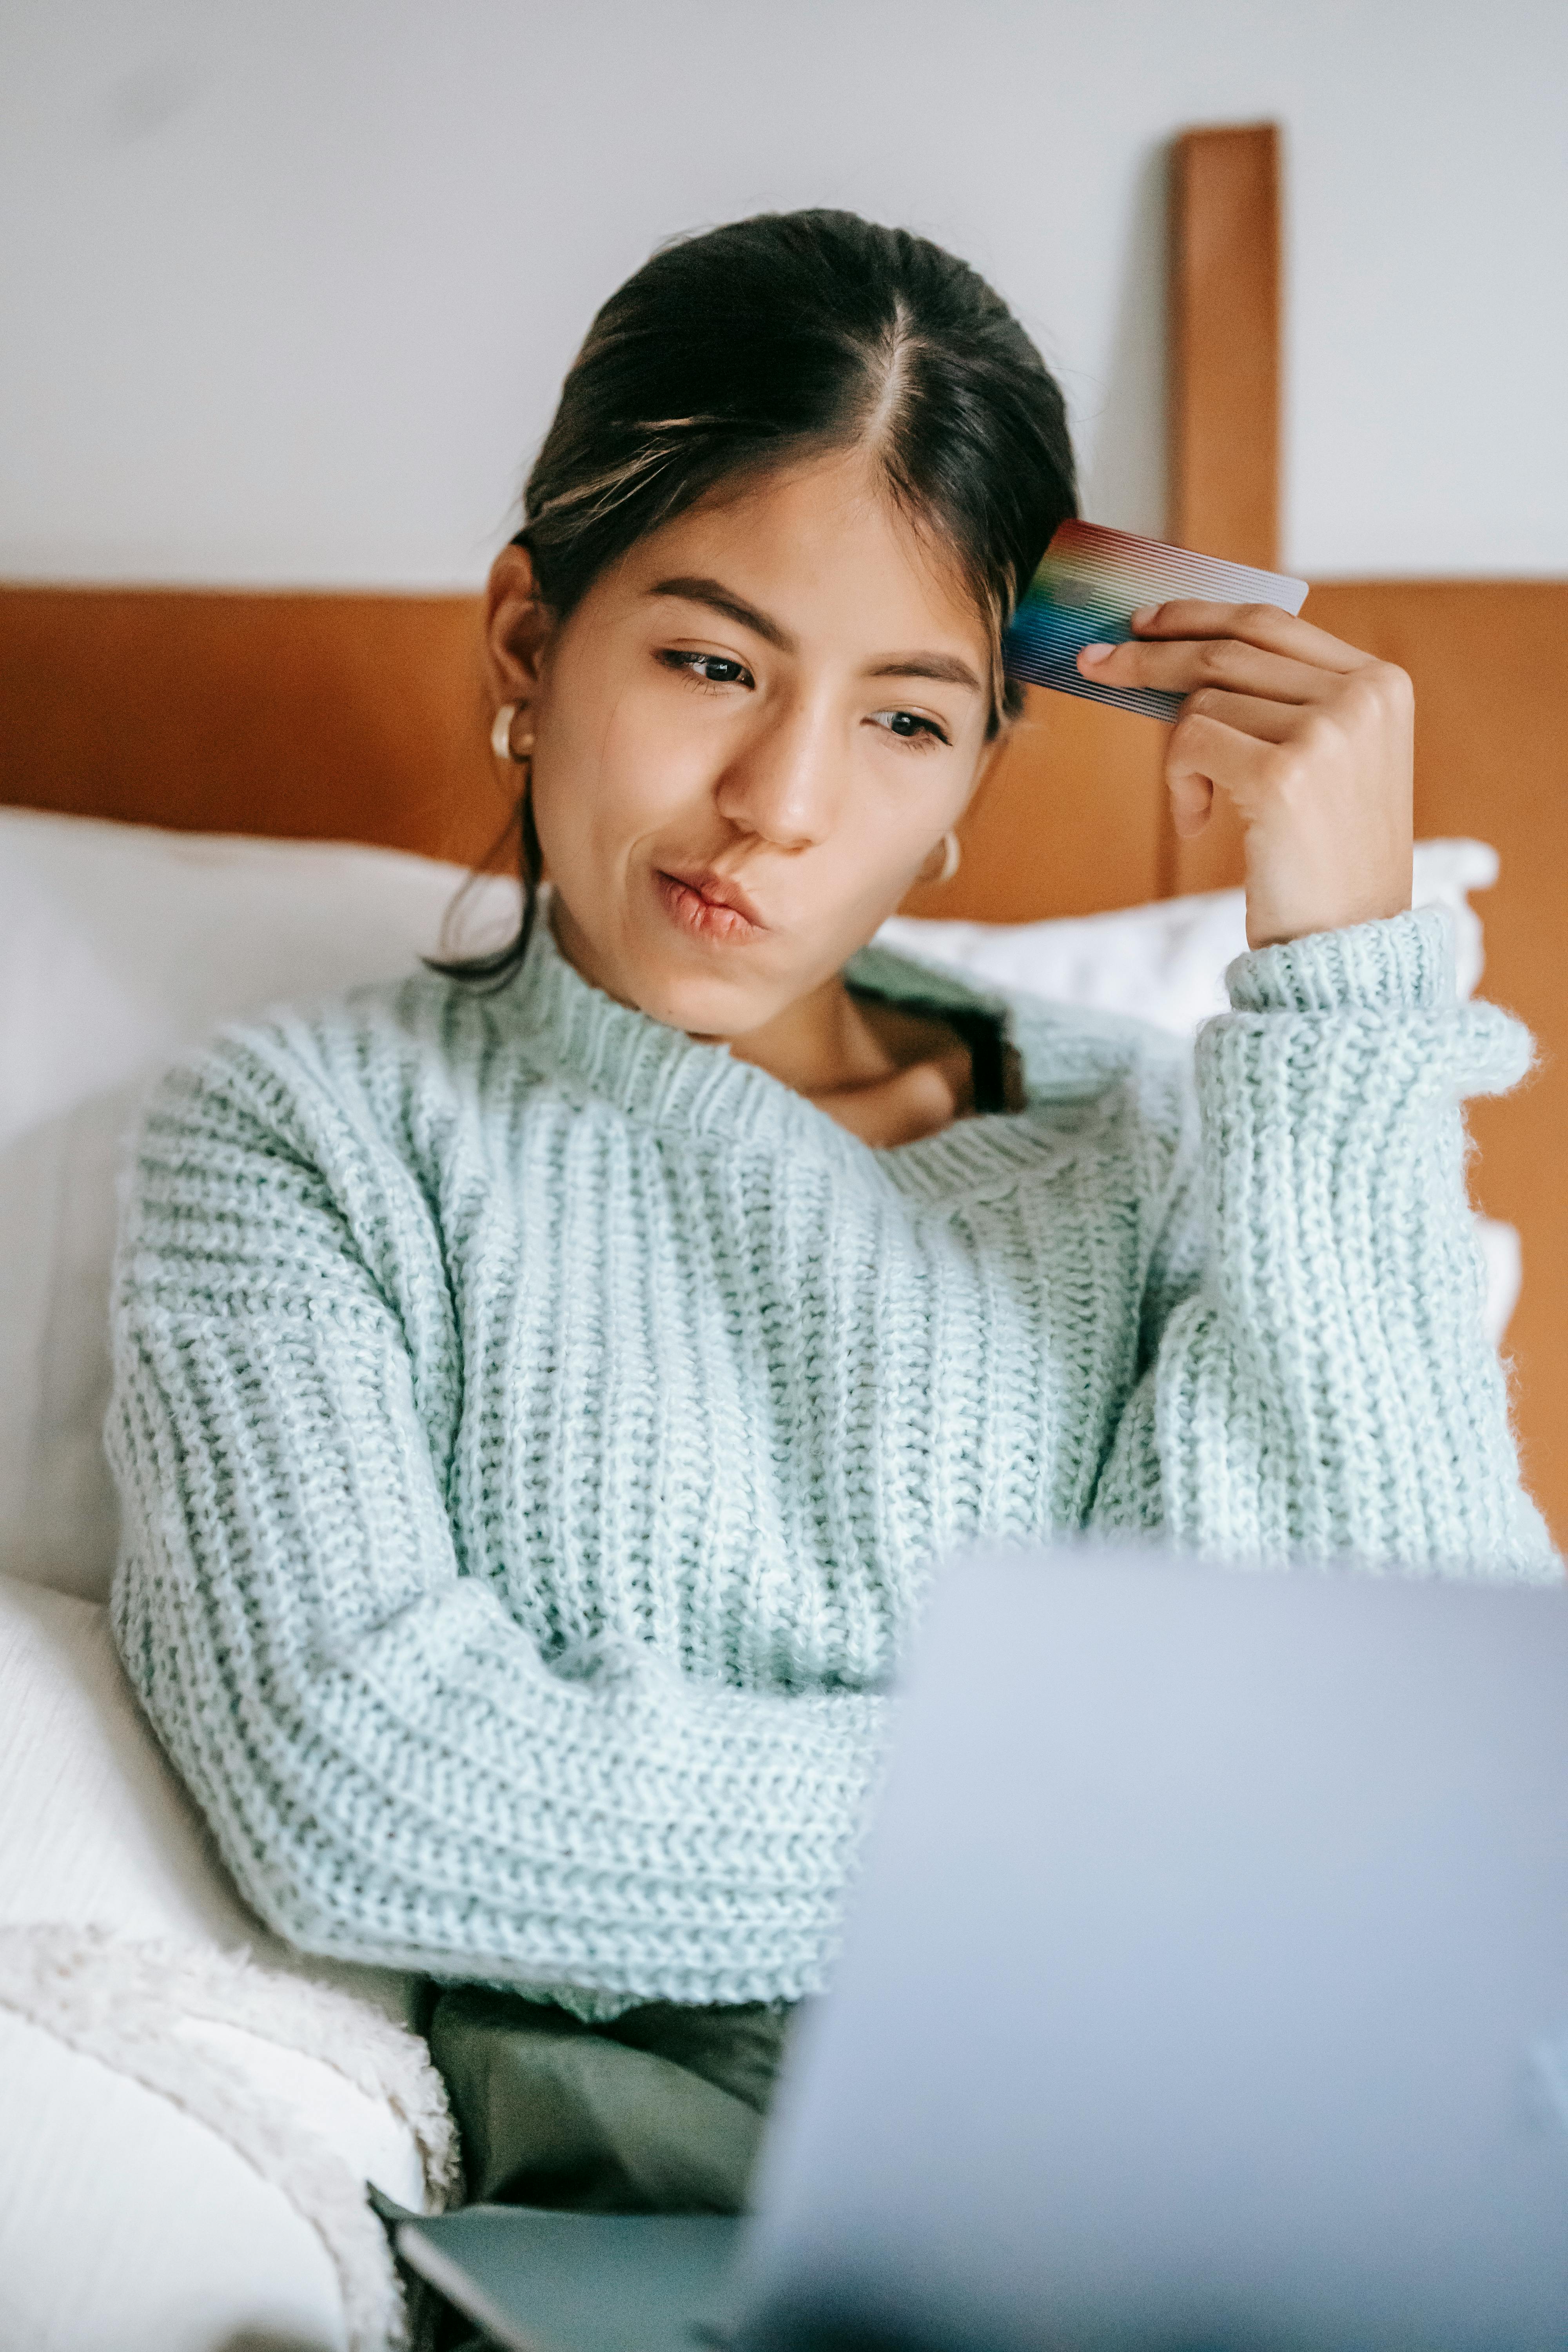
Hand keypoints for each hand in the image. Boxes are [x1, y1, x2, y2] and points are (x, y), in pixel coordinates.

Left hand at [1079, 602, 1413, 947]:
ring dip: (1180, 754)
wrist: (1348, 942)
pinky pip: (1190, 743)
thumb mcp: (1322, 761)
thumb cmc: (1324, 859)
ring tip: (1200, 804)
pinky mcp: (1284, 774)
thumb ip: (1277, 703)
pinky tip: (1199, 821)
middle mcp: (1361, 697)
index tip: (1145, 623)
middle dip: (1150, 657)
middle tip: (1095, 664)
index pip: (1272, 623)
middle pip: (1227, 651)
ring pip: (1203, 702)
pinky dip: (1179, 783)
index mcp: (1380, 684)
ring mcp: (1327, 732)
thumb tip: (1177, 658)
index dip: (1199, 615)